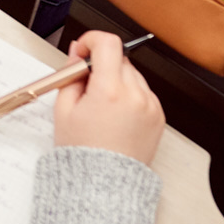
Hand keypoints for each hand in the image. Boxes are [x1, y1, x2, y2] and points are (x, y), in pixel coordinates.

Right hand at [52, 32, 165, 164]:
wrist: (105, 184)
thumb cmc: (83, 151)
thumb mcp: (64, 109)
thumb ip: (71, 75)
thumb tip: (78, 54)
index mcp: (111, 91)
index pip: (109, 44)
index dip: (92, 40)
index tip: (83, 50)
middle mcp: (136, 95)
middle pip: (120, 59)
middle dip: (102, 64)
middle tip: (86, 84)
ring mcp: (151, 106)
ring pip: (132, 75)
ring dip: (117, 79)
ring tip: (101, 105)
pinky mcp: (159, 117)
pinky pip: (143, 93)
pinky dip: (129, 95)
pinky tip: (115, 114)